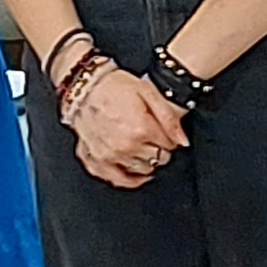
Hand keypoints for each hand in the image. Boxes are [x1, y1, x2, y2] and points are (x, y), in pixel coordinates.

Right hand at [70, 63, 182, 187]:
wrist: (85, 87)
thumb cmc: (113, 87)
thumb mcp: (148, 92)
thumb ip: (169, 118)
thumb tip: (182, 140)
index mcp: (141, 129)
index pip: (169, 146)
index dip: (170, 139)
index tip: (166, 134)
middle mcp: (125, 146)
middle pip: (157, 160)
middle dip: (160, 150)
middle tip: (155, 140)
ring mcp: (109, 156)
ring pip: (141, 170)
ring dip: (147, 162)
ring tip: (143, 149)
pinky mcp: (96, 161)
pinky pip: (118, 180)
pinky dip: (130, 179)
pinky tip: (135, 173)